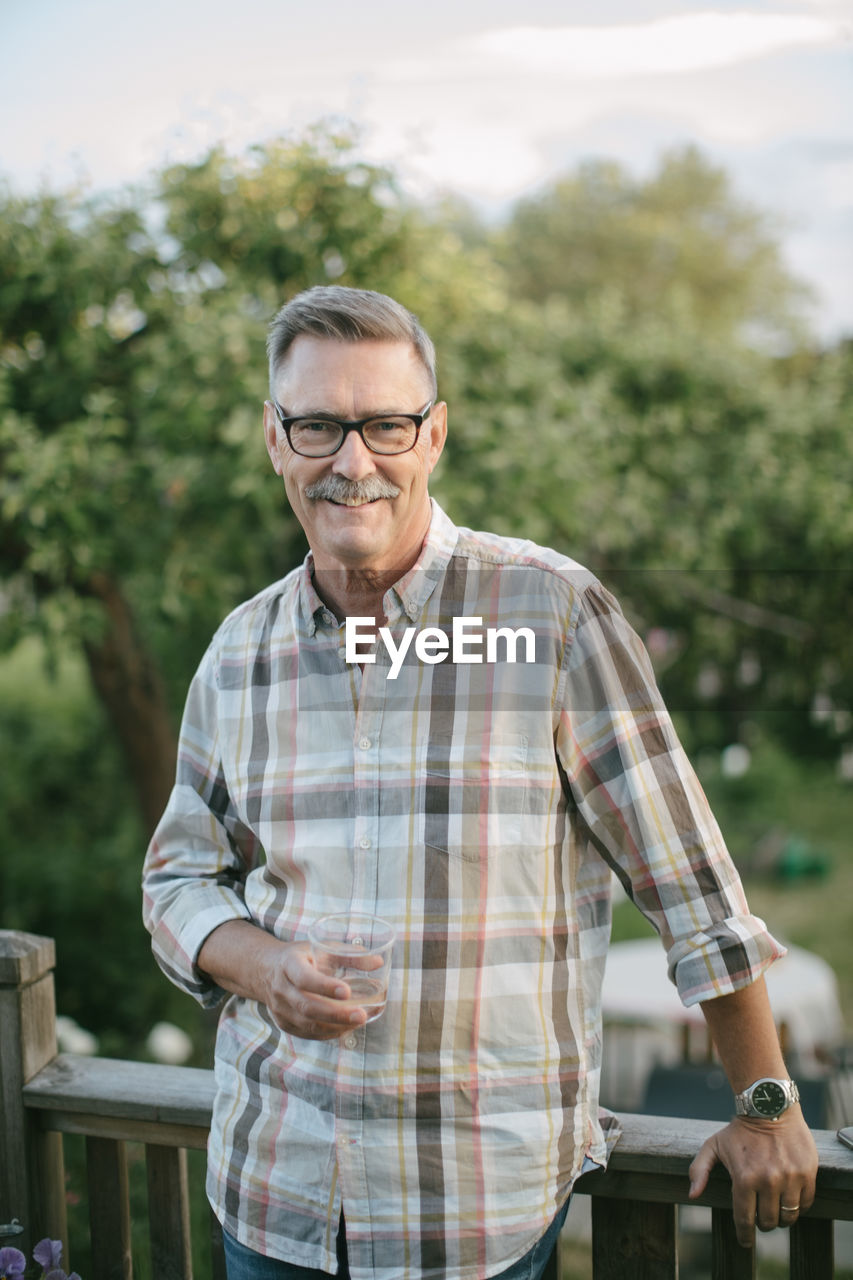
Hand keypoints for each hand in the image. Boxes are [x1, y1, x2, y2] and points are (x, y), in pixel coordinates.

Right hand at [258, 940, 374, 1039]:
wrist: (266, 970)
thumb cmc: (302, 957)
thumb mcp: (322, 948)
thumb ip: (350, 955)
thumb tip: (379, 961)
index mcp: (288, 964)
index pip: (304, 978)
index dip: (325, 986)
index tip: (348, 991)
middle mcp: (281, 988)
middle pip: (307, 1006)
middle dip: (336, 1014)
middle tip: (361, 1015)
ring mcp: (280, 1009)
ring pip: (307, 1025)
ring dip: (335, 1027)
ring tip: (359, 1022)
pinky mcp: (284, 1024)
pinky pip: (307, 1034)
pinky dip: (328, 1034)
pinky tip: (345, 1028)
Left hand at [688, 1110, 818, 1247]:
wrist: (770, 1107)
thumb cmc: (739, 1130)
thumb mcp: (713, 1146)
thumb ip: (700, 1170)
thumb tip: (692, 1195)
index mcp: (743, 1178)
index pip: (744, 1220)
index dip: (744, 1235)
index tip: (745, 1241)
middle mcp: (768, 1181)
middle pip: (768, 1222)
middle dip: (763, 1223)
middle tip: (760, 1216)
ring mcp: (789, 1177)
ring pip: (788, 1216)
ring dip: (781, 1217)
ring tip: (775, 1208)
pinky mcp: (807, 1173)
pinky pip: (805, 1204)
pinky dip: (798, 1207)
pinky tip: (790, 1199)